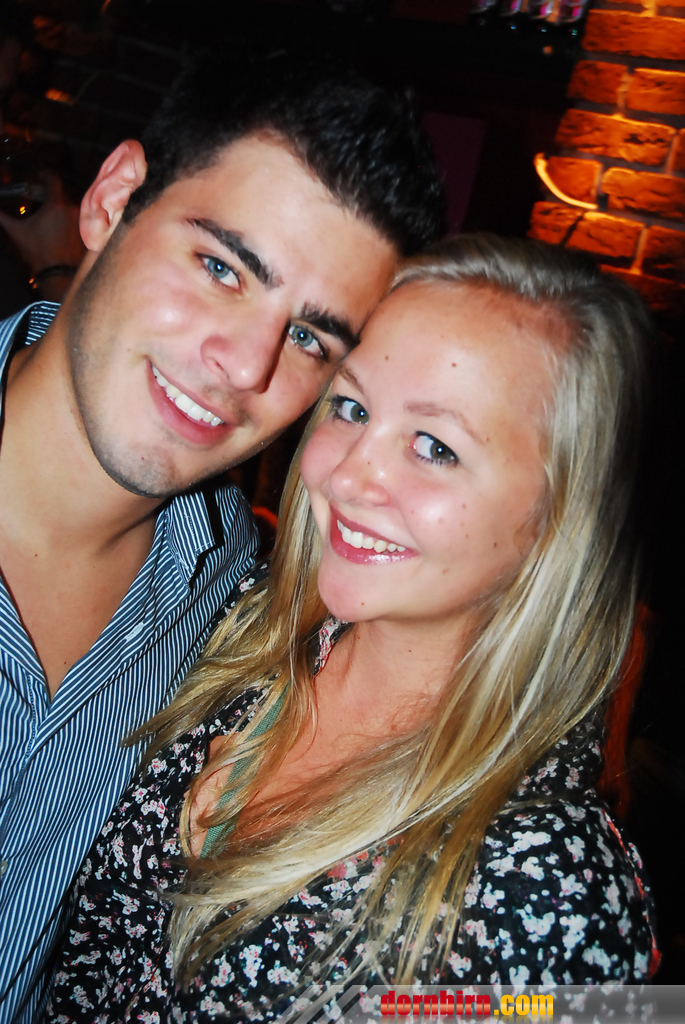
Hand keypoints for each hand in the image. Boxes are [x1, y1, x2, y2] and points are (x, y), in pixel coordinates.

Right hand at [0, 170, 85, 299]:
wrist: (58, 275)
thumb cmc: (38, 253)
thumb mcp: (17, 232)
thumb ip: (3, 216)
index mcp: (56, 204)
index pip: (52, 178)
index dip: (43, 174)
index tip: (37, 176)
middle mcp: (71, 209)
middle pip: (60, 192)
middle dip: (48, 193)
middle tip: (38, 197)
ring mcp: (80, 221)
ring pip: (68, 206)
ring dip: (57, 207)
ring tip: (46, 215)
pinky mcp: (85, 232)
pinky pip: (75, 219)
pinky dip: (66, 219)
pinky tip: (56, 228)